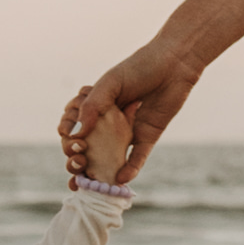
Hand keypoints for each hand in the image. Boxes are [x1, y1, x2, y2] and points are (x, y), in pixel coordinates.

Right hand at [62, 40, 200, 184]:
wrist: (175, 62)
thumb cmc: (140, 66)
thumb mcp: (110, 83)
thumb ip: (92, 106)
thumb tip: (76, 134)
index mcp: (94, 109)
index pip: (73, 130)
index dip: (68, 139)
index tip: (70, 138)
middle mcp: (108, 124)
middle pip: (87, 149)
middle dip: (77, 160)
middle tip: (79, 161)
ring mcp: (127, 133)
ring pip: (109, 159)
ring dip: (99, 174)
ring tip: (94, 182)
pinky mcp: (147, 137)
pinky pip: (136, 158)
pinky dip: (130, 170)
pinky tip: (122, 178)